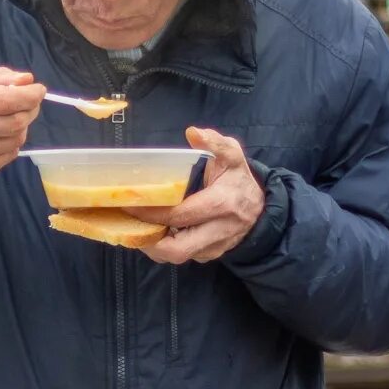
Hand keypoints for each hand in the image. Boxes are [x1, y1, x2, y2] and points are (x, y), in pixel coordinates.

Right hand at [0, 68, 46, 178]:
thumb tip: (27, 81)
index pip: (7, 100)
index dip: (30, 95)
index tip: (38, 90)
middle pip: (16, 122)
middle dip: (30, 110)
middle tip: (29, 105)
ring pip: (15, 140)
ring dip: (21, 128)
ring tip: (10, 121)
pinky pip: (8, 157)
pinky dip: (11, 145)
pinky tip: (0, 137)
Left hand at [126, 127, 264, 264]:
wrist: (260, 209)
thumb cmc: (238, 180)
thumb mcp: (232, 156)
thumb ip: (215, 143)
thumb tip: (193, 132)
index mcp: (222, 204)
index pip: (180, 215)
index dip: (151, 212)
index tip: (128, 203)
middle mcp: (218, 230)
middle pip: (177, 248)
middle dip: (147, 238)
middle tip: (127, 220)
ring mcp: (214, 247)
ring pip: (176, 256)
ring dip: (152, 244)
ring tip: (135, 225)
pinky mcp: (210, 255)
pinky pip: (183, 256)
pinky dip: (164, 246)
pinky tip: (152, 230)